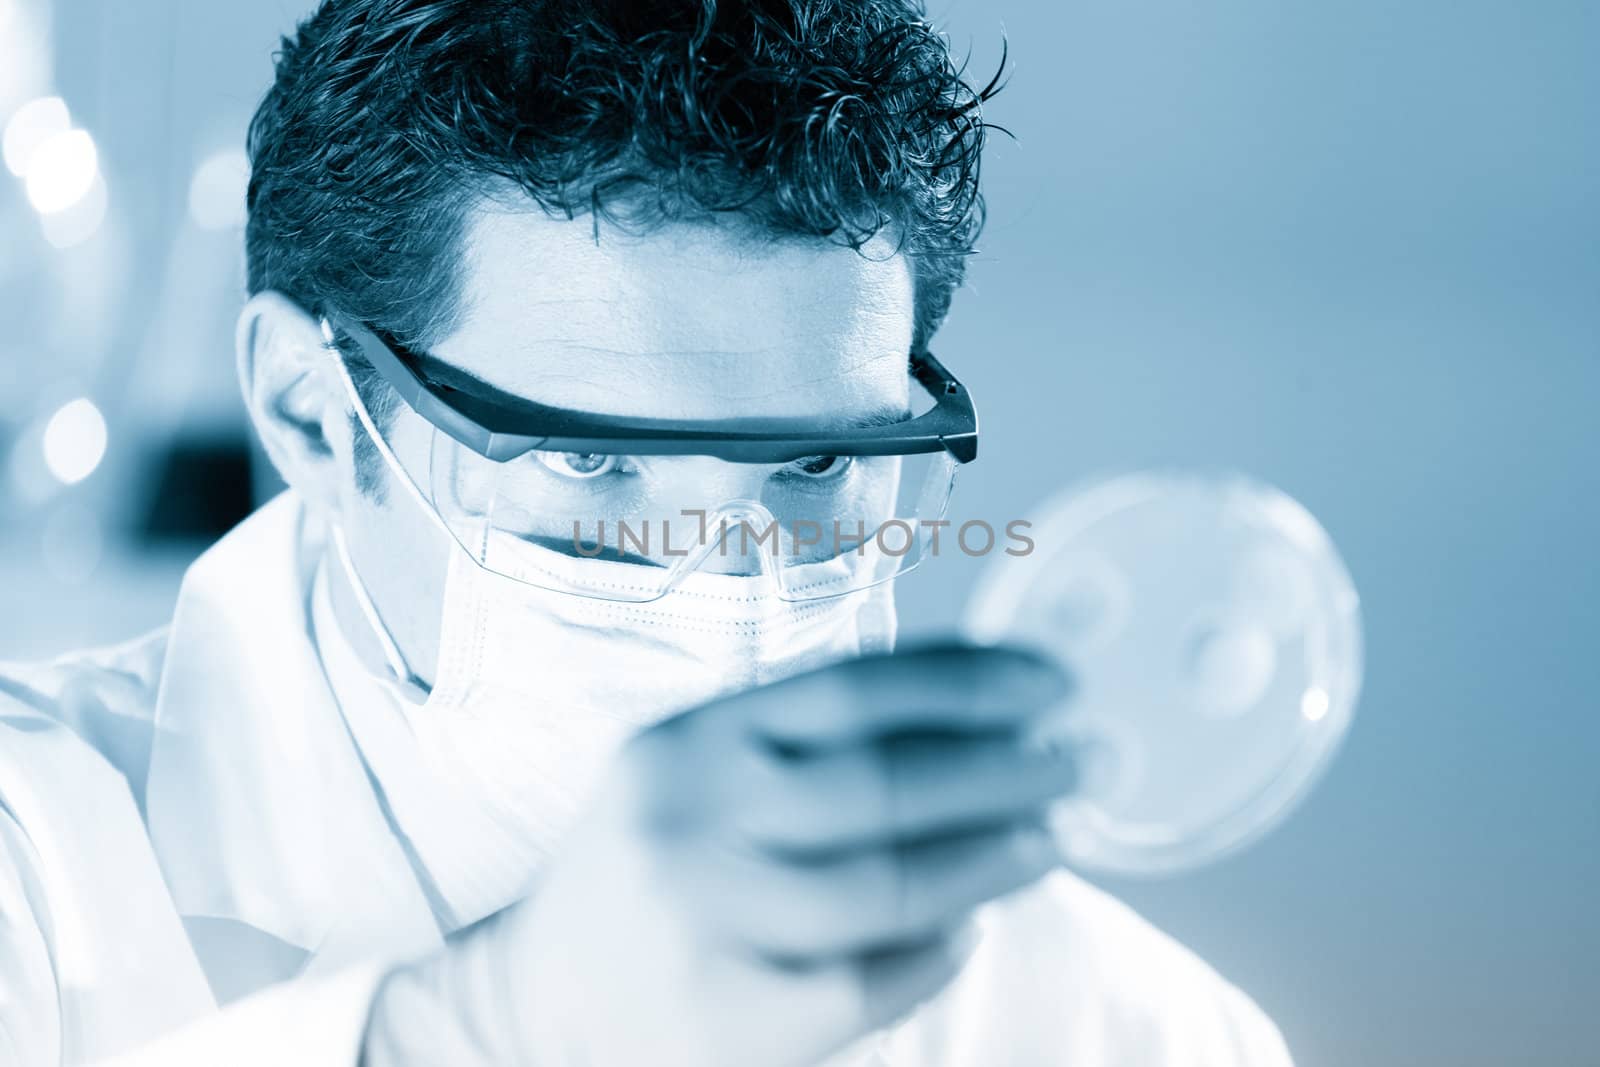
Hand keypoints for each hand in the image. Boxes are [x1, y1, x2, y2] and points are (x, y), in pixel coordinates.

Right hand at [365, 643, 1075, 1066]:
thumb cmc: (648, 865)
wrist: (538, 998)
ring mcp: (710, 923)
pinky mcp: (732, 1019)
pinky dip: (939, 948)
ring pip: (890, 884)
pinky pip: (870, 978)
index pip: (851, 690)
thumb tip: (973, 714)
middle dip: (1005, 767)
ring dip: (993, 856)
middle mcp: (692, 820)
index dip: (967, 681)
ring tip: (1053, 836)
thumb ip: (807, 742)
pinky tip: (974, 924)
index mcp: (690, 739)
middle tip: (1080, 759)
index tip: (1050, 680)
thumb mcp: (700, 770)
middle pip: (884, 784)